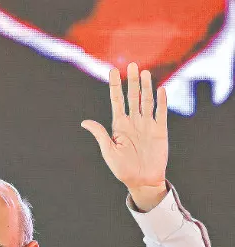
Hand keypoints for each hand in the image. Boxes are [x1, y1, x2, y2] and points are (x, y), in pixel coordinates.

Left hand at [81, 63, 167, 210]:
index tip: (113, 70)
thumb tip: (84, 121)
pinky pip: (161, 113)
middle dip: (132, 82)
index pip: (117, 101)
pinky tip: (160, 89)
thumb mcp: (108, 151)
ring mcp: (147, 125)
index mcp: (119, 126)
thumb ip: (100, 134)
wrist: (142, 181)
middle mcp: (133, 122)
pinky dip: (161, 101)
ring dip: (146, 87)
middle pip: (133, 97)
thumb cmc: (122, 169)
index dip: (115, 86)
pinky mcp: (160, 130)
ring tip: (144, 73)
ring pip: (147, 101)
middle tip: (131, 65)